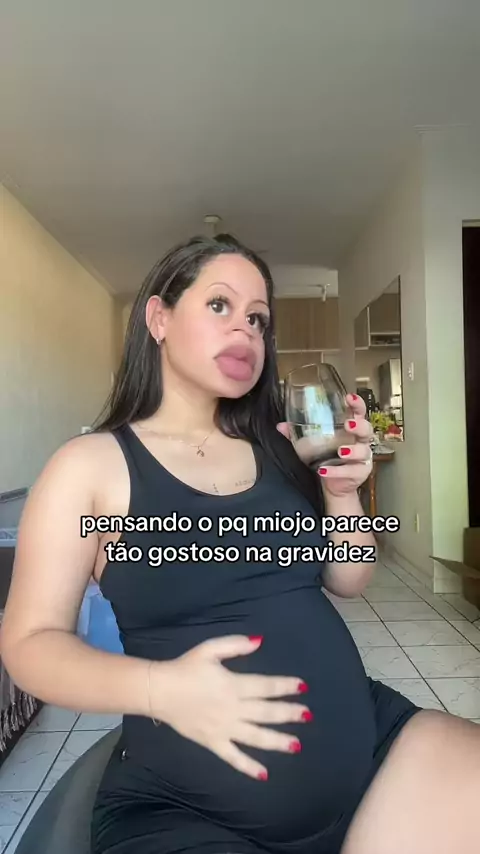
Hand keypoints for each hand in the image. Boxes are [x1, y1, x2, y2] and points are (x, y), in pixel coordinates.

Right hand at [151, 635, 310, 779]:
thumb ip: (235, 645)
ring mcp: (223, 728)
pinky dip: (248, 766)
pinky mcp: (213, 742)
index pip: (266, 686)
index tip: (303, 687)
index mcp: (233, 684)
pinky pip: (233, 757)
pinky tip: (264, 774)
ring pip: (256, 737)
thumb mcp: (209, 648)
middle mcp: (232, 708)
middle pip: (266, 712)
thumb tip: (260, 641)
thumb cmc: (185, 667)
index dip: (285, 686)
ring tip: (296, 745)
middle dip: (289, 714)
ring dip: (277, 741)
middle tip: (308, 715)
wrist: (159, 691)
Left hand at [277, 393, 373, 497]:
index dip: (357, 404)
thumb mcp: (311, 444)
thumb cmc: (326, 458)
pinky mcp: (360, 473)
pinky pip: (351, 472)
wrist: (332, 484)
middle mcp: (359, 441)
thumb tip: (281, 426)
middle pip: (367, 429)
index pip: (358, 412)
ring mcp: (362, 458)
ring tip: (340, 451)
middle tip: (348, 424)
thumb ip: (297, 435)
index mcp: (350, 428)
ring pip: (363, 451)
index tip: (349, 397)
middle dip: (359, 425)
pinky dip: (337, 471)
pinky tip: (325, 471)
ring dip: (353, 451)